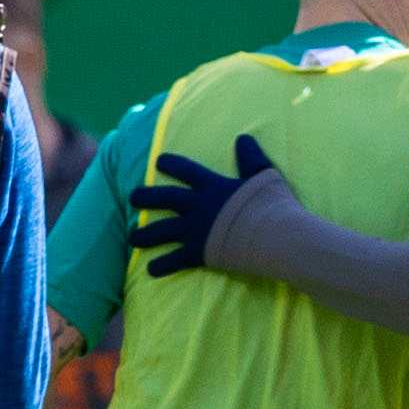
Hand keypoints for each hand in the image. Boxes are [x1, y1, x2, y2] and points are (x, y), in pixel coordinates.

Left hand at [129, 133, 278, 276]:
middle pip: (165, 199)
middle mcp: (198, 206)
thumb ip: (251, 158)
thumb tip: (244, 138)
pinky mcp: (200, 253)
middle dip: (146, 197)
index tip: (159, 162)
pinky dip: (162, 266)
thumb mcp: (265, 175)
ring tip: (132, 238)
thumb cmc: (274, 206)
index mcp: (212, 186)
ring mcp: (196, 230)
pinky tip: (150, 270)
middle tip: (132, 197)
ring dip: (145, 235)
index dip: (171, 164)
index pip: (186, 170)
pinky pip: (175, 260)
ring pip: (162, 231)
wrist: (275, 236)